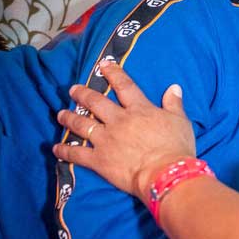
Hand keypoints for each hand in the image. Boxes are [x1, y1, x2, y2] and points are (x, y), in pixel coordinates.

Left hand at [53, 61, 194, 201]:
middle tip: (73, 89)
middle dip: (83, 94)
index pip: (125, 86)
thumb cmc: (176, 147)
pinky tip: (56, 148)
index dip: (113, 74)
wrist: (165, 173)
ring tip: (61, 114)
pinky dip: (65, 150)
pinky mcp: (99, 159)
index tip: (103, 65)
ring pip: (82, 124)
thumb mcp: (181, 122)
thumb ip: (174, 104)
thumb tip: (174, 87)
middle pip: (96, 103)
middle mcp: (119, 120)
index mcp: (139, 110)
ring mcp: (106, 139)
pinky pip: (77, 153)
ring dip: (70, 118)